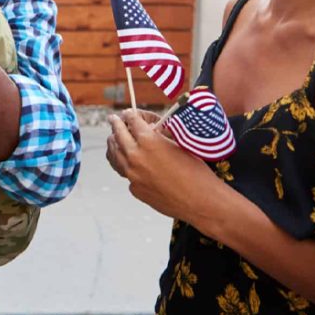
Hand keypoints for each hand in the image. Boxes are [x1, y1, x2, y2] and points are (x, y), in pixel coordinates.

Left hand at [106, 108, 225, 224]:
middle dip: (116, 124)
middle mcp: (135, 156)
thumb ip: (159, 136)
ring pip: (114, 155)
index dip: (129, 115)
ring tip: (113, 139)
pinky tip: (128, 163)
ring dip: (114, 144)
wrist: (202, 202)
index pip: (132, 121)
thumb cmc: (196, 171)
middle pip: (118, 135)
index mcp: (148, 140)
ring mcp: (132, 174)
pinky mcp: (135, 189)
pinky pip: (125, 173)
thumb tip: (150, 129)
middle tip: (113, 119)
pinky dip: (125, 165)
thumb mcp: (179, 145)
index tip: (127, 113)